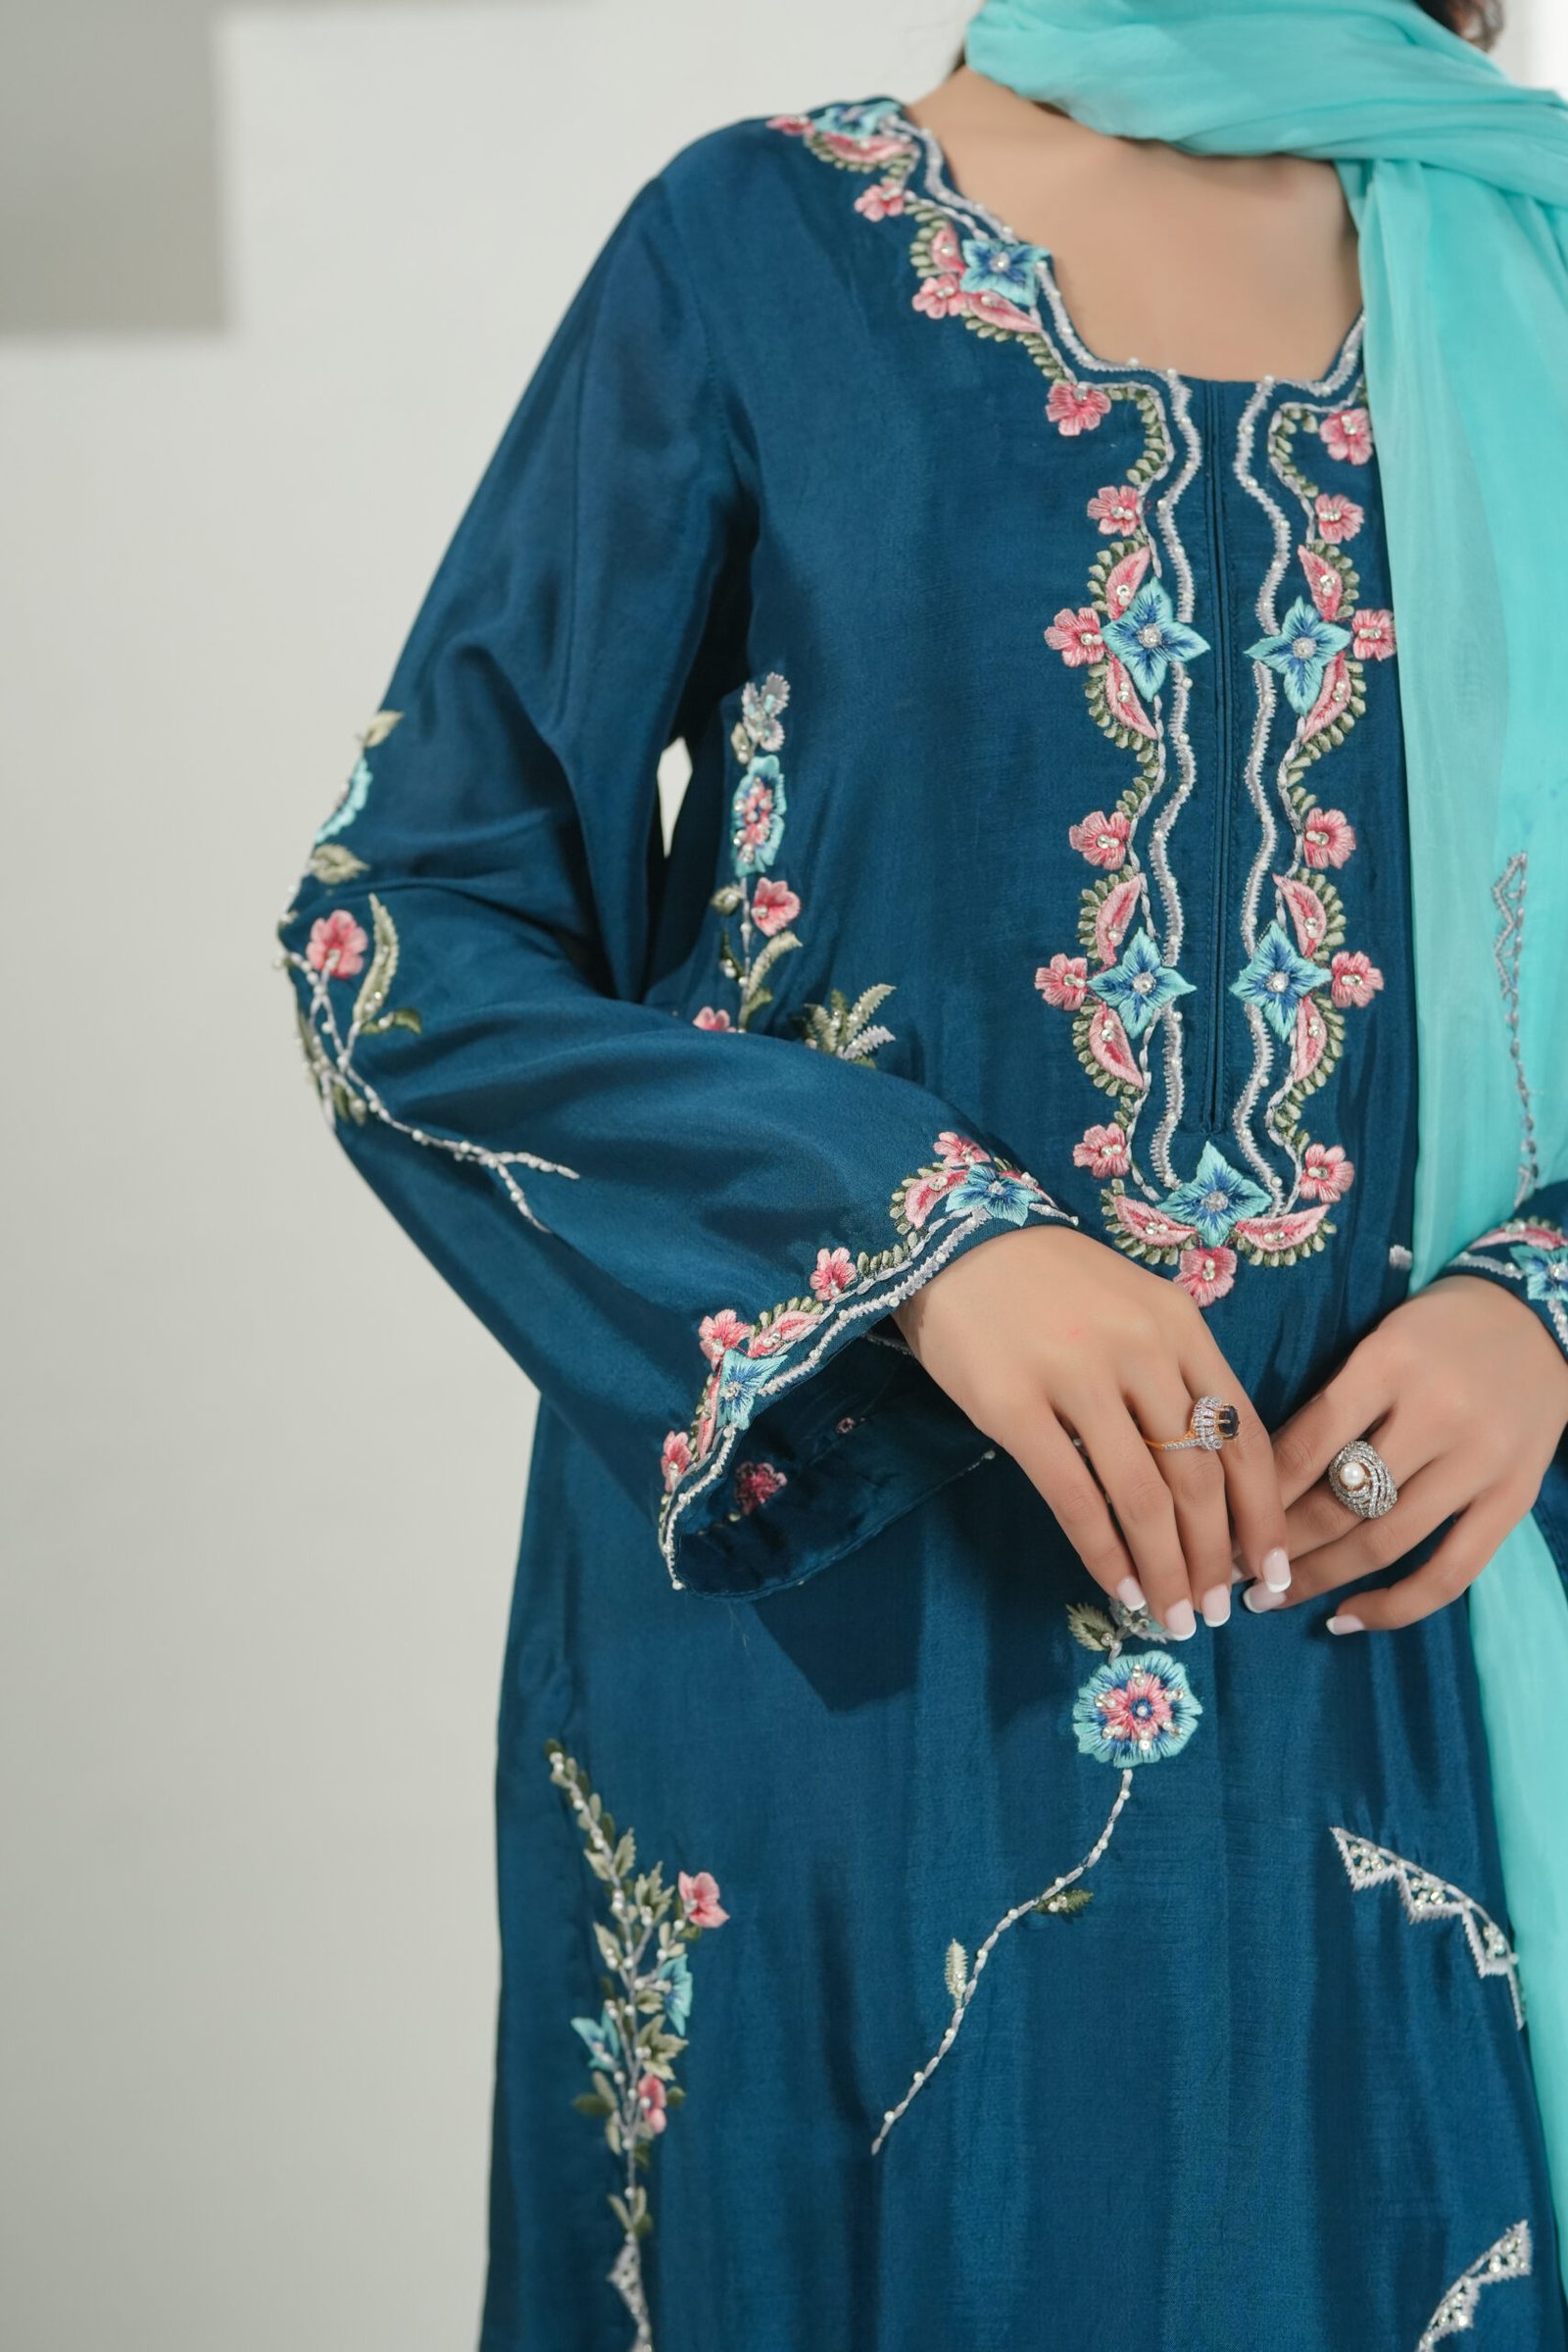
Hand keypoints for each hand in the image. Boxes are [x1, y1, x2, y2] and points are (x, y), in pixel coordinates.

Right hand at [895, 1225, 1289, 1637]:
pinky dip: (1101, 1553)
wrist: (954, 1238)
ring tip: (1173, 1616)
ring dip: (1165, 1569)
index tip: (1270, 1572)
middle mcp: (1141, 1351)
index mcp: (1181, 1327)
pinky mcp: (1013, 1405)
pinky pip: (1073, 1496)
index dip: (1263, 1515)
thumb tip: (1211, 1483)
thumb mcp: (1135, 1309)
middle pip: (1199, 1477)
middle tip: (1216, 1612)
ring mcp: (1076, 1377)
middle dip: (1215, 1558)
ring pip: (1143, 1496)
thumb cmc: (1051, 1282)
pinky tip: (1116, 1587)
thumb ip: (1176, 1376)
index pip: (1244, 1436)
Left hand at [1258, 1275, 1567, 1632]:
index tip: (1217, 1524)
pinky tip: (1347, 1616)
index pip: (1308, 1444)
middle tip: (1229, 1570)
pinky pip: (1452, 1572)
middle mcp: (1439, 1414)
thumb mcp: (1377, 1342)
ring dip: (1319, 1579)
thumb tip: (1257, 1478)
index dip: (1256, 1495)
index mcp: (1390, 1362)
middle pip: (1341, 1501)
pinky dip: (1396, 1605)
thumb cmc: (1437, 1328)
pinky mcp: (1515, 1499)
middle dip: (1277, 1544)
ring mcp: (1481, 1463)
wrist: (1535, 1319)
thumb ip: (1330, 1403)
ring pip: (1385, 1542)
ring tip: (1269, 1599)